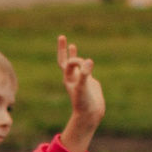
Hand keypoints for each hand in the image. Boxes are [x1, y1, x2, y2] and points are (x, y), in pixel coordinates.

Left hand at [56, 35, 104, 150]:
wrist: (90, 115)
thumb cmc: (84, 102)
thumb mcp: (83, 87)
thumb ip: (85, 74)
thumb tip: (88, 61)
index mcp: (68, 78)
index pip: (70, 62)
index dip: (76, 60)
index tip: (86, 66)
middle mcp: (72, 77)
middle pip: (65, 60)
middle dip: (63, 49)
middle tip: (61, 36)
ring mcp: (81, 79)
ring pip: (76, 65)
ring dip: (73, 55)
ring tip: (72, 45)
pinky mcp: (89, 82)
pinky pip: (86, 70)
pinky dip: (85, 64)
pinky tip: (87, 62)